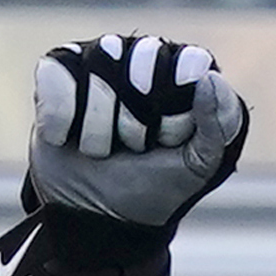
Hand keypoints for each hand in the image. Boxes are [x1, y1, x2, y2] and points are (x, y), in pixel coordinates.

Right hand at [0, 33, 249, 275]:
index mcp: (186, 79)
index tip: (167, 141)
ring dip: (99, 125)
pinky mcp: (57, 72)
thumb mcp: (199, 167)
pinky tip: (67, 138)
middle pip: (140, 60)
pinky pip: (56, 72)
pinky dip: (61, 116)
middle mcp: (143, 60)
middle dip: (135, 121)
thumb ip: (219, 127)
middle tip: (134, 148)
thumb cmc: (154, 189)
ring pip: (97, 65)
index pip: (187, 63)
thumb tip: (211, 78)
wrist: (96, 215)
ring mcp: (99, 61)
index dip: (173, 107)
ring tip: (102, 149)